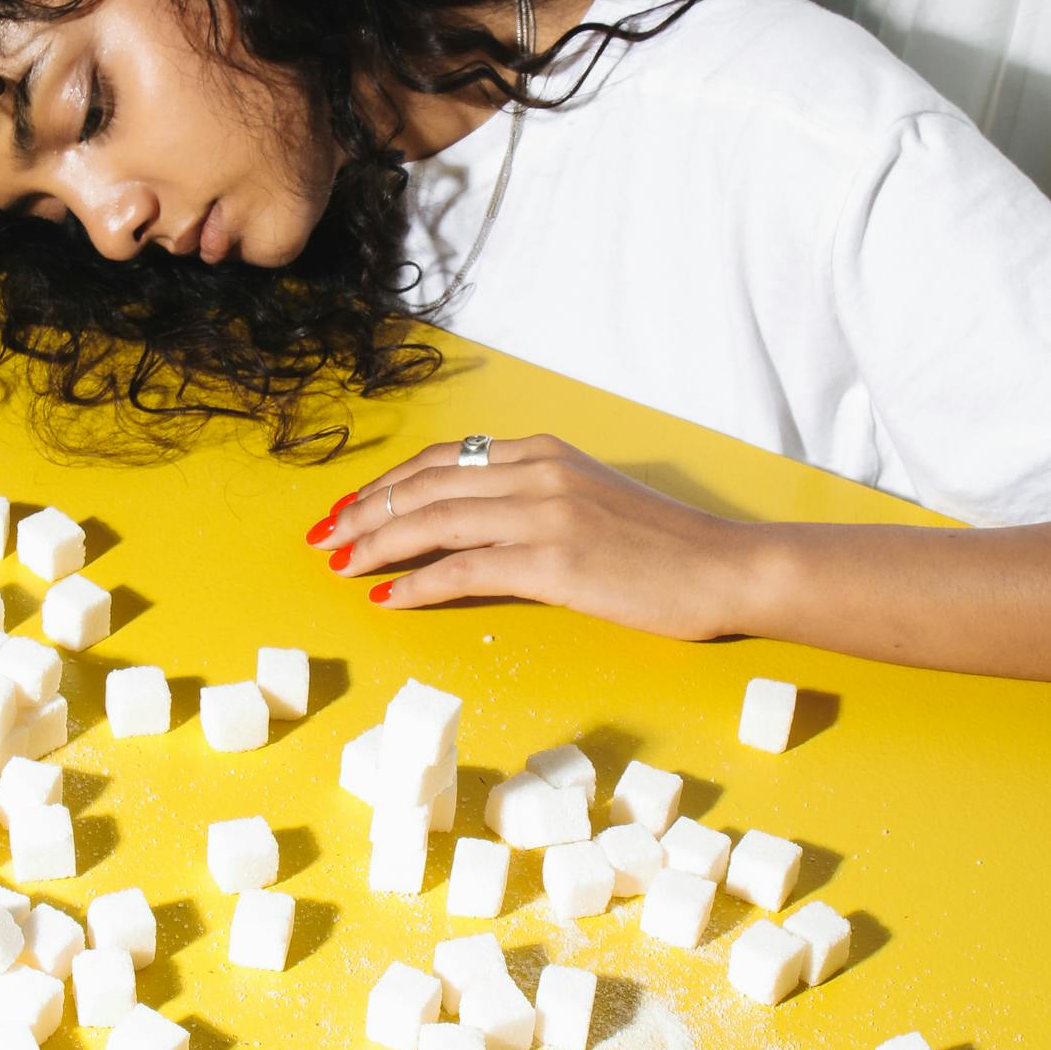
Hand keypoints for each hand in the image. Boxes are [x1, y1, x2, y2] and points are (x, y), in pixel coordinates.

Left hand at [307, 433, 758, 639]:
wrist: (725, 567)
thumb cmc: (666, 546)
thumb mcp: (592, 500)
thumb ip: (537, 499)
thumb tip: (477, 525)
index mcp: (543, 452)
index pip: (443, 459)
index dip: (387, 483)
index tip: (351, 506)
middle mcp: (536, 472)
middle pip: (425, 486)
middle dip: (365, 512)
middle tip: (325, 538)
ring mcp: (544, 514)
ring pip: (434, 522)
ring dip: (377, 544)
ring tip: (342, 566)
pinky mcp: (554, 561)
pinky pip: (465, 569)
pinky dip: (419, 583)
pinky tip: (390, 597)